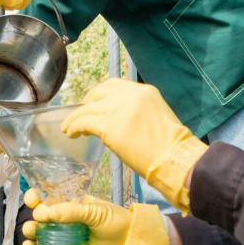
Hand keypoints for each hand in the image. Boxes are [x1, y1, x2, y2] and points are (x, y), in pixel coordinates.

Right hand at [19, 189, 168, 244]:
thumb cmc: (116, 222)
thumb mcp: (94, 211)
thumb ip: (71, 211)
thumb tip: (43, 213)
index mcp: (71, 203)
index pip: (48, 196)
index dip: (36, 196)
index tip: (32, 200)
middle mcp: (64, 218)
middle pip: (40, 214)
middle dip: (34, 215)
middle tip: (39, 220)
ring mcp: (63, 235)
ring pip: (40, 231)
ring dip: (31, 230)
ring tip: (32, 232)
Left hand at [62, 79, 206, 213]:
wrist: (175, 159)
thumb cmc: (170, 147)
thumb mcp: (157, 116)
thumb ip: (138, 111)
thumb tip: (120, 118)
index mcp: (144, 91)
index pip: (114, 85)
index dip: (99, 94)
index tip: (92, 102)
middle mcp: (130, 95)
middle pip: (98, 93)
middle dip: (86, 103)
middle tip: (79, 114)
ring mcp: (118, 108)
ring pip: (87, 108)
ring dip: (75, 118)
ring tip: (68, 128)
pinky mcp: (108, 125)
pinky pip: (83, 122)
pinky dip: (74, 127)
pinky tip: (72, 134)